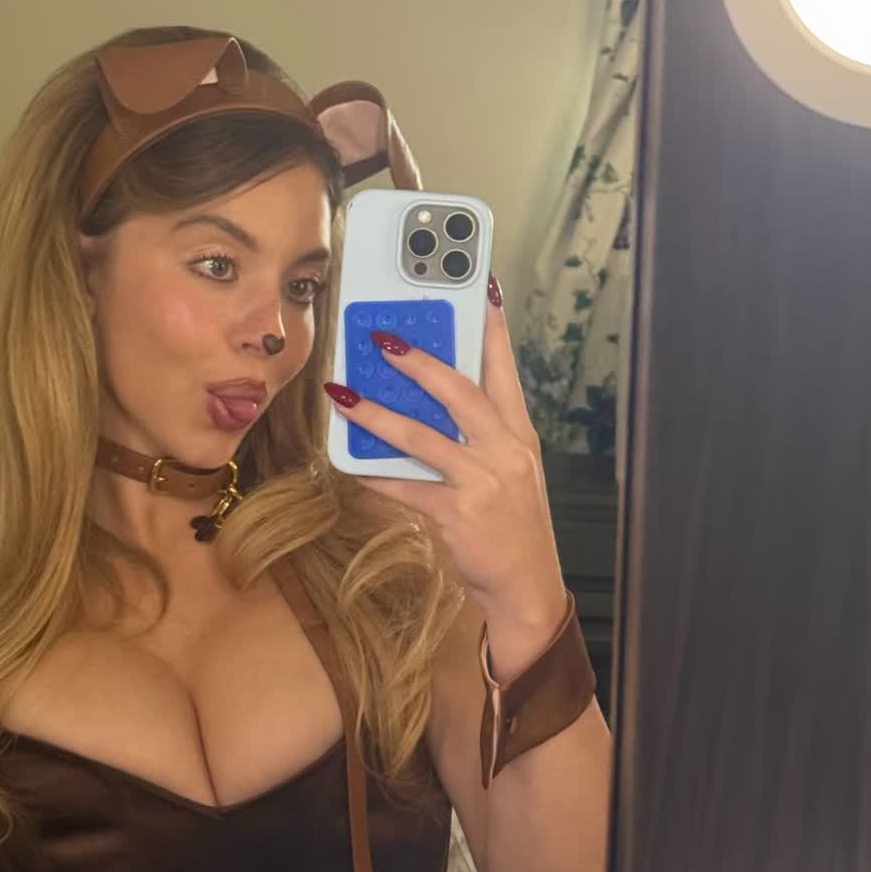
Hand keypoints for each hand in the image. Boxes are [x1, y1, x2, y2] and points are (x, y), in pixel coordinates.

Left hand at [325, 280, 567, 663]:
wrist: (527, 586)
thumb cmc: (511, 526)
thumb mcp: (508, 472)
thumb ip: (478, 436)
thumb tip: (428, 402)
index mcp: (519, 434)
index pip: (506, 368)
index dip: (493, 326)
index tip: (481, 285)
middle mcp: (505, 450)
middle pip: (461, 391)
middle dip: (419, 361)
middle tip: (383, 337)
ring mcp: (483, 481)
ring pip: (423, 436)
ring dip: (377, 414)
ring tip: (342, 393)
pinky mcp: (458, 513)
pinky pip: (406, 488)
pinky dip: (374, 476)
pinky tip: (350, 465)